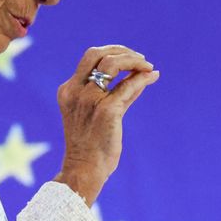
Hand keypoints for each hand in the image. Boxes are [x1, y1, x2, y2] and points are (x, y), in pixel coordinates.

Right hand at [53, 45, 158, 205]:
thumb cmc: (92, 144)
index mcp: (68, 90)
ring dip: (134, 61)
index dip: (112, 51)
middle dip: (122, 51)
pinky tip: (152, 77)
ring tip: (148, 66)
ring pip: (113, 64)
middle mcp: (76, 91)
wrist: (85, 169)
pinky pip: (129, 85)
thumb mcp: (98, 112)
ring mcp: (90, 100)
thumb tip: (144, 74)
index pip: (90, 57)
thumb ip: (119, 92)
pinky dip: (142, 78)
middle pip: (97, 54)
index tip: (129, 57)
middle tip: (140, 59)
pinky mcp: (107, 110)